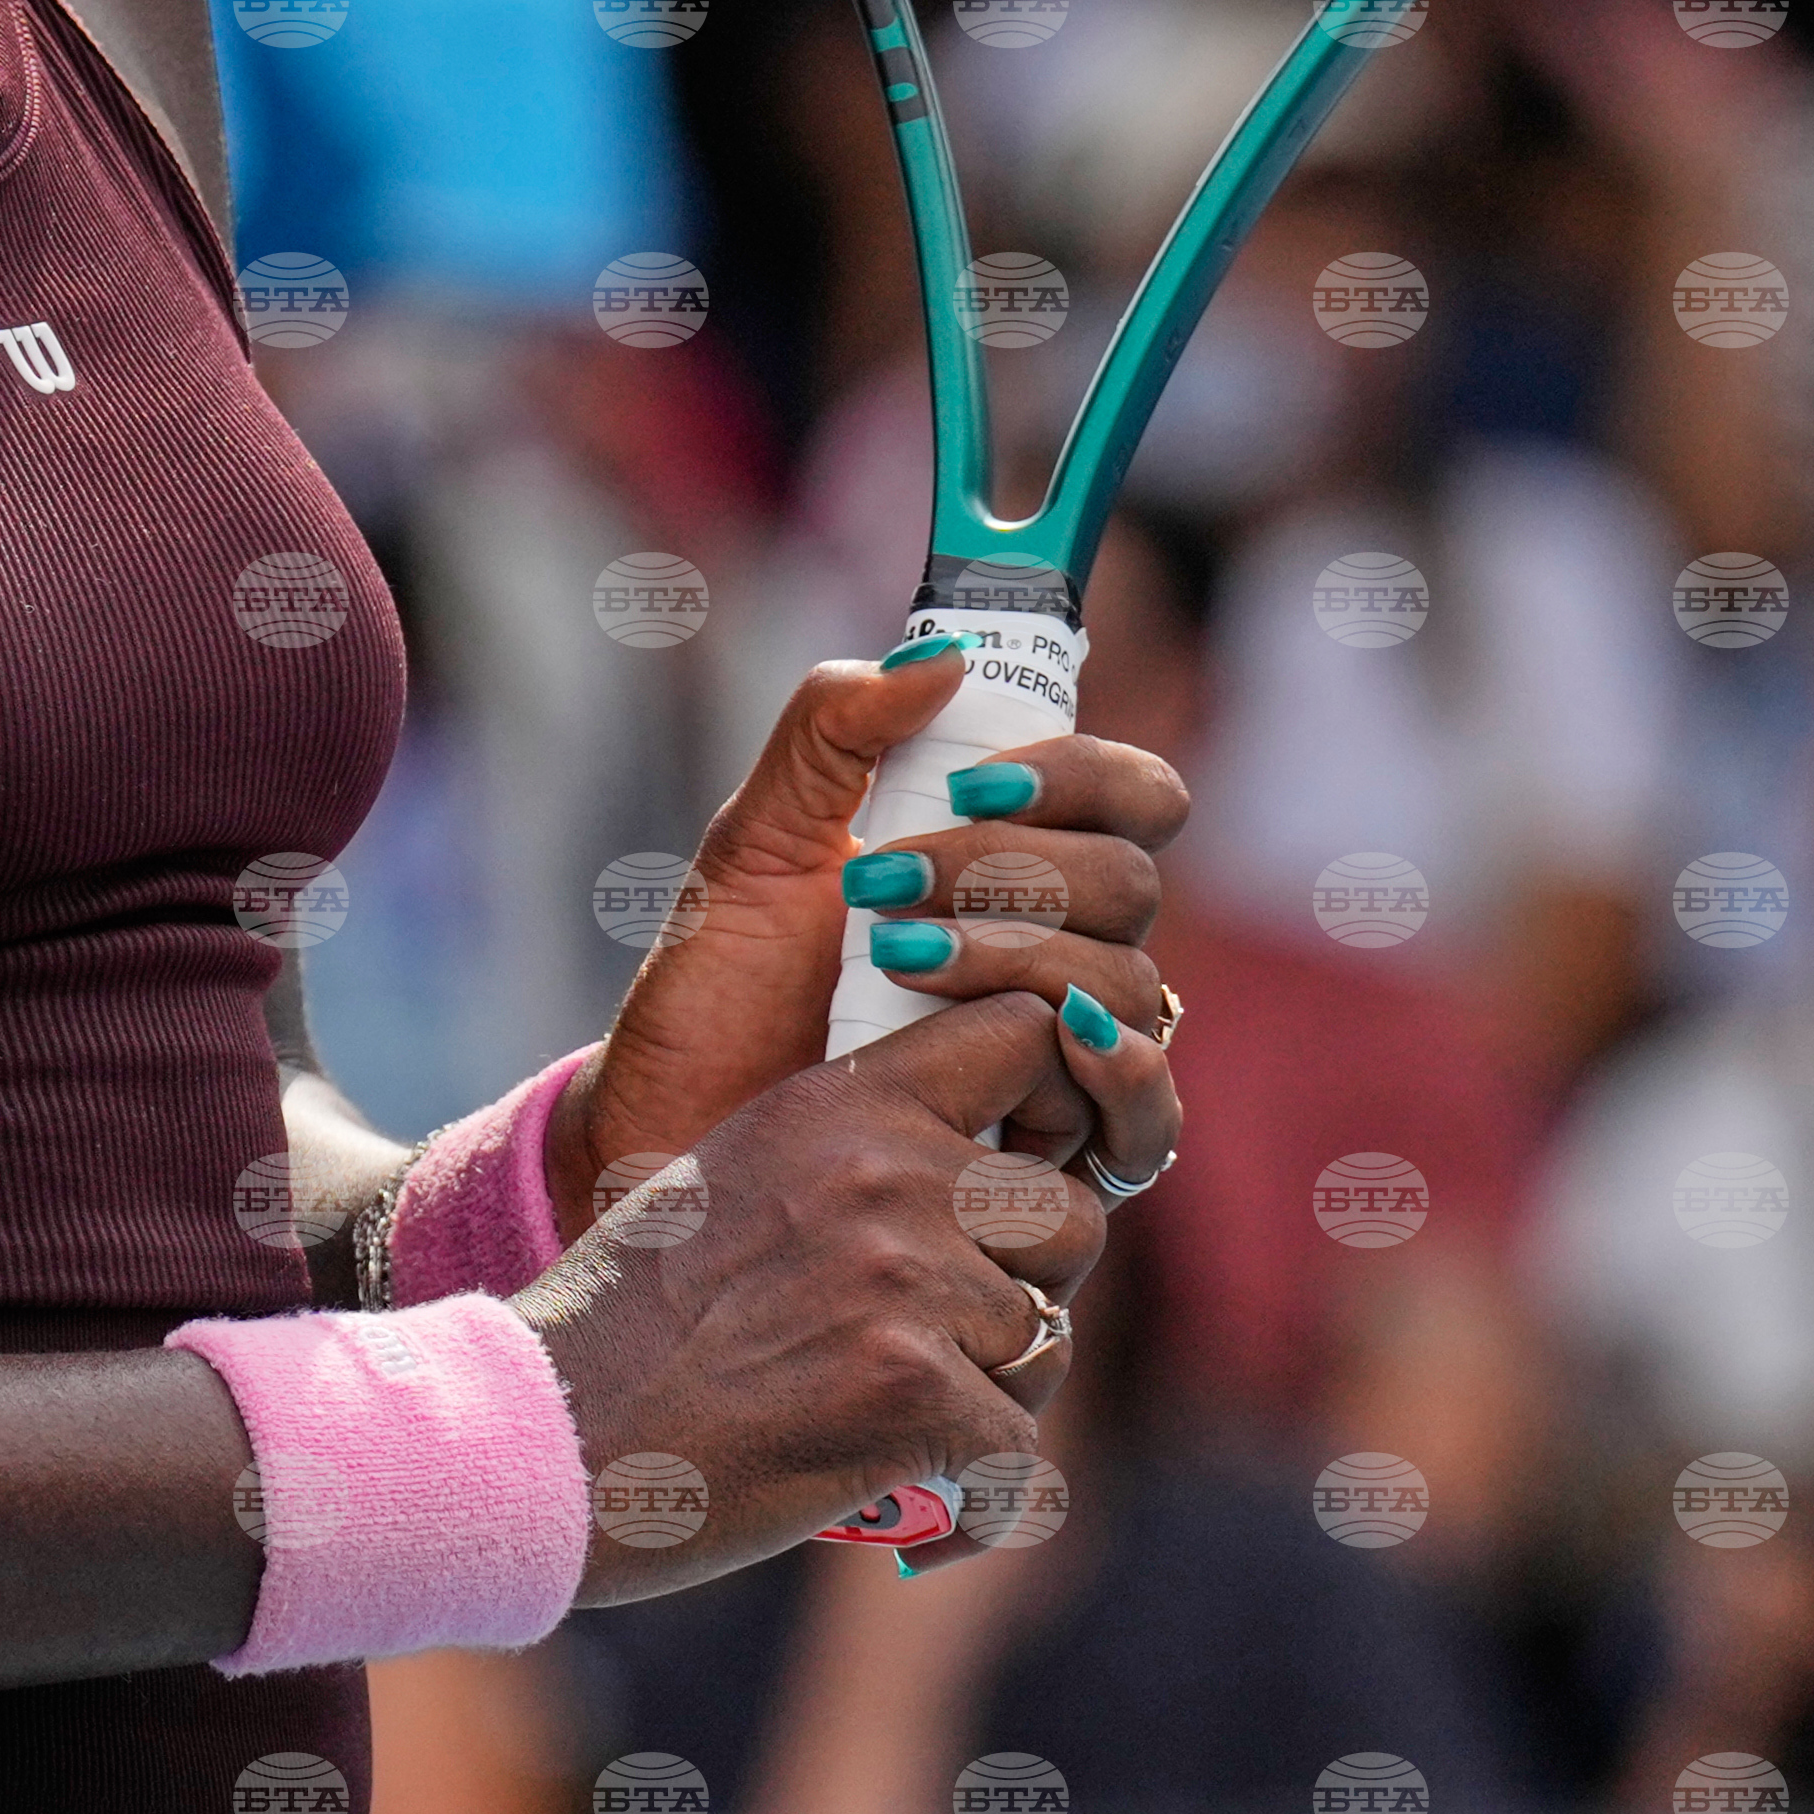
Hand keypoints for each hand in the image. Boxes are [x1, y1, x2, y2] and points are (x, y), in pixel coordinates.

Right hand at [524, 988, 1143, 1597]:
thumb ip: (859, 1159)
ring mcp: (902, 1277)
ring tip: (907, 1436)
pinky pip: (1023, 1464)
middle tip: (943, 1354)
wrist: (544, 1442)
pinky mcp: (911, 1391)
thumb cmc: (632, 1333)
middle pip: (1071, 1217)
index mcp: (838, 1102)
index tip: (1022, 1180)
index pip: (1030, 1033)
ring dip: (998, 1402)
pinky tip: (915, 1521)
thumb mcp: (737, 1181)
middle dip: (1030, 1293)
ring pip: (1050, 1341)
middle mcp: (882, 1170)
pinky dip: (980, 1509)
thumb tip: (999, 1172)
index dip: (1059, 1109)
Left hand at [561, 655, 1182, 1221]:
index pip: (1131, 797)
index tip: (969, 782)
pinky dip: (1122, 1077)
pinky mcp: (1051, 1161)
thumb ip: (834, 729)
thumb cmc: (718, 986)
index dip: (1080, 775)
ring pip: (1133, 988)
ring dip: (1020, 959)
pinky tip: (1050, 1046)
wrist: (666, 1124)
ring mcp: (1063, 1061)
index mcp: (1015, 864)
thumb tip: (940, 653)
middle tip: (881, 888)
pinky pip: (1147, 1125)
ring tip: (893, 964)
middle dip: (1011, 870)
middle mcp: (1060, 955)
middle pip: (1130, 884)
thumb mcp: (756, 839)